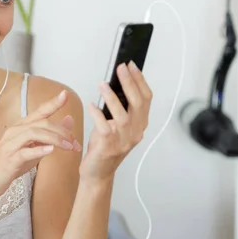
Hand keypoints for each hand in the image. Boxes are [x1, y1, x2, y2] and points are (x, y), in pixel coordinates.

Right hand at [0, 90, 81, 201]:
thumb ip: (49, 137)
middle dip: (61, 131)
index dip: (52, 103)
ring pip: (34, 133)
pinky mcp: (9, 159)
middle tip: (75, 142)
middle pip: (41, 122)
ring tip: (69, 147)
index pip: (39, 112)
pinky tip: (50, 151)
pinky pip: (25, 152)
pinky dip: (39, 149)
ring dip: (55, 139)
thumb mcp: (32, 149)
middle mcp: (14, 132)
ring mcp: (10, 144)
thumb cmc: (9, 165)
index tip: (65, 94)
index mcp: (20, 128)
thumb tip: (68, 121)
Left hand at [80, 61, 152, 182]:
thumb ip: (120, 108)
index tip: (131, 65)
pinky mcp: (108, 146)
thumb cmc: (106, 146)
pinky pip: (104, 127)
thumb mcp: (117, 125)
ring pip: (122, 116)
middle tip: (120, 68)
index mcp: (140, 124)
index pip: (146, 99)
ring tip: (102, 84)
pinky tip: (91, 104)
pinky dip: (97, 114)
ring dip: (112, 98)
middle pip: (137, 104)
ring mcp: (123, 140)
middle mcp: (135, 132)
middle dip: (129, 83)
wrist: (98, 173)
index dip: (140, 80)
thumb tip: (115, 84)